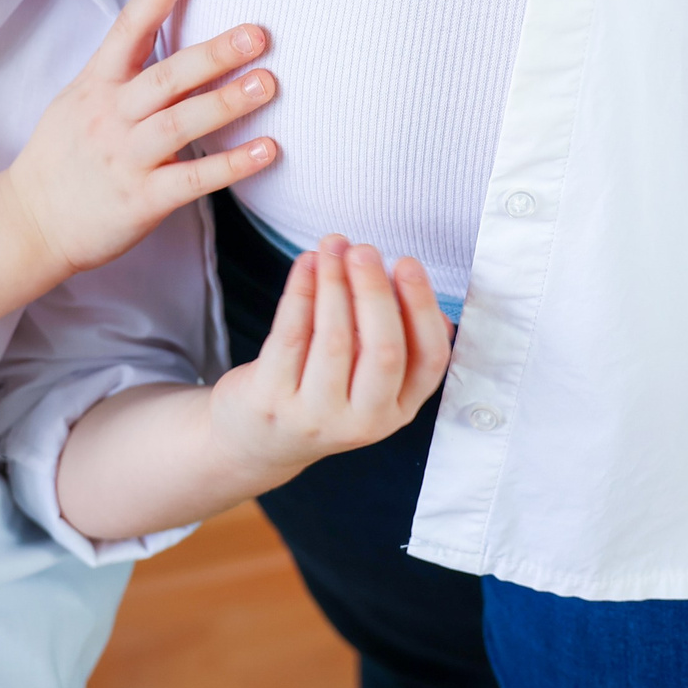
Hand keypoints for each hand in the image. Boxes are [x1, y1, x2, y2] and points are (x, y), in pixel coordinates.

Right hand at [4, 0, 277, 278]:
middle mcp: (111, 116)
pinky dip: (231, 164)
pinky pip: (192, 179)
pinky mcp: (142, 199)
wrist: (30, 222)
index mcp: (96, 85)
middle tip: (257, 33)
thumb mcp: (78, 101)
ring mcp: (126, 158)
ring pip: (180, 124)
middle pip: (165, 77)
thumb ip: (119, 71)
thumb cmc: (62, 158)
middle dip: (212, 53)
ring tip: (267, 83)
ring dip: (226, 102)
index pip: (128, 28)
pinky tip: (267, 150)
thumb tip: (162, 30)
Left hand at [206, 236, 448, 484]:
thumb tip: (412, 285)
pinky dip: (300, 292)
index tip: (407, 263)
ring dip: (334, 283)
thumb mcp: (369, 382)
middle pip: (384, 351)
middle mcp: (363, 422)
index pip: (429, 360)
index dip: (422, 308)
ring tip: (333, 245)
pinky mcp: (272, 401)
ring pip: (334, 339)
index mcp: (398, 410)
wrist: (258, 441)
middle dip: (375, 291)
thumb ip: (397, 340)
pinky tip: (305, 264)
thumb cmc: (322, 394)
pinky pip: (290, 336)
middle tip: (365, 250)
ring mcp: (315, 416)